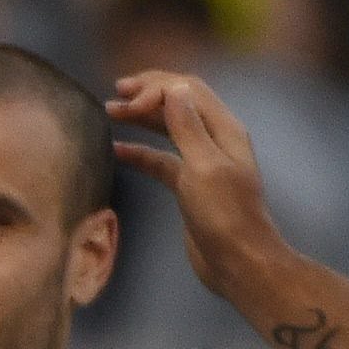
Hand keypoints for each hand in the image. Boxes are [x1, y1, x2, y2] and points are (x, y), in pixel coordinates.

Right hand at [107, 71, 283, 285]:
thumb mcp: (204, 166)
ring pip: (168, 129)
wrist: (238, 261)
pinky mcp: (189, 185)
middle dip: (147, 94)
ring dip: (141, 118)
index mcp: (224, 129)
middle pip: (178, 103)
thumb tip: (172, 87)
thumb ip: (187, 127)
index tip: (128, 101)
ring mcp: (202, 162)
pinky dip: (140, 151)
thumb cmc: (224, 215)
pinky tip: (117, 150)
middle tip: (115, 92)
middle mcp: (214, 139)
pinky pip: (161, 159)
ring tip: (111, 112)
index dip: (156, 87)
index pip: (188, 90)